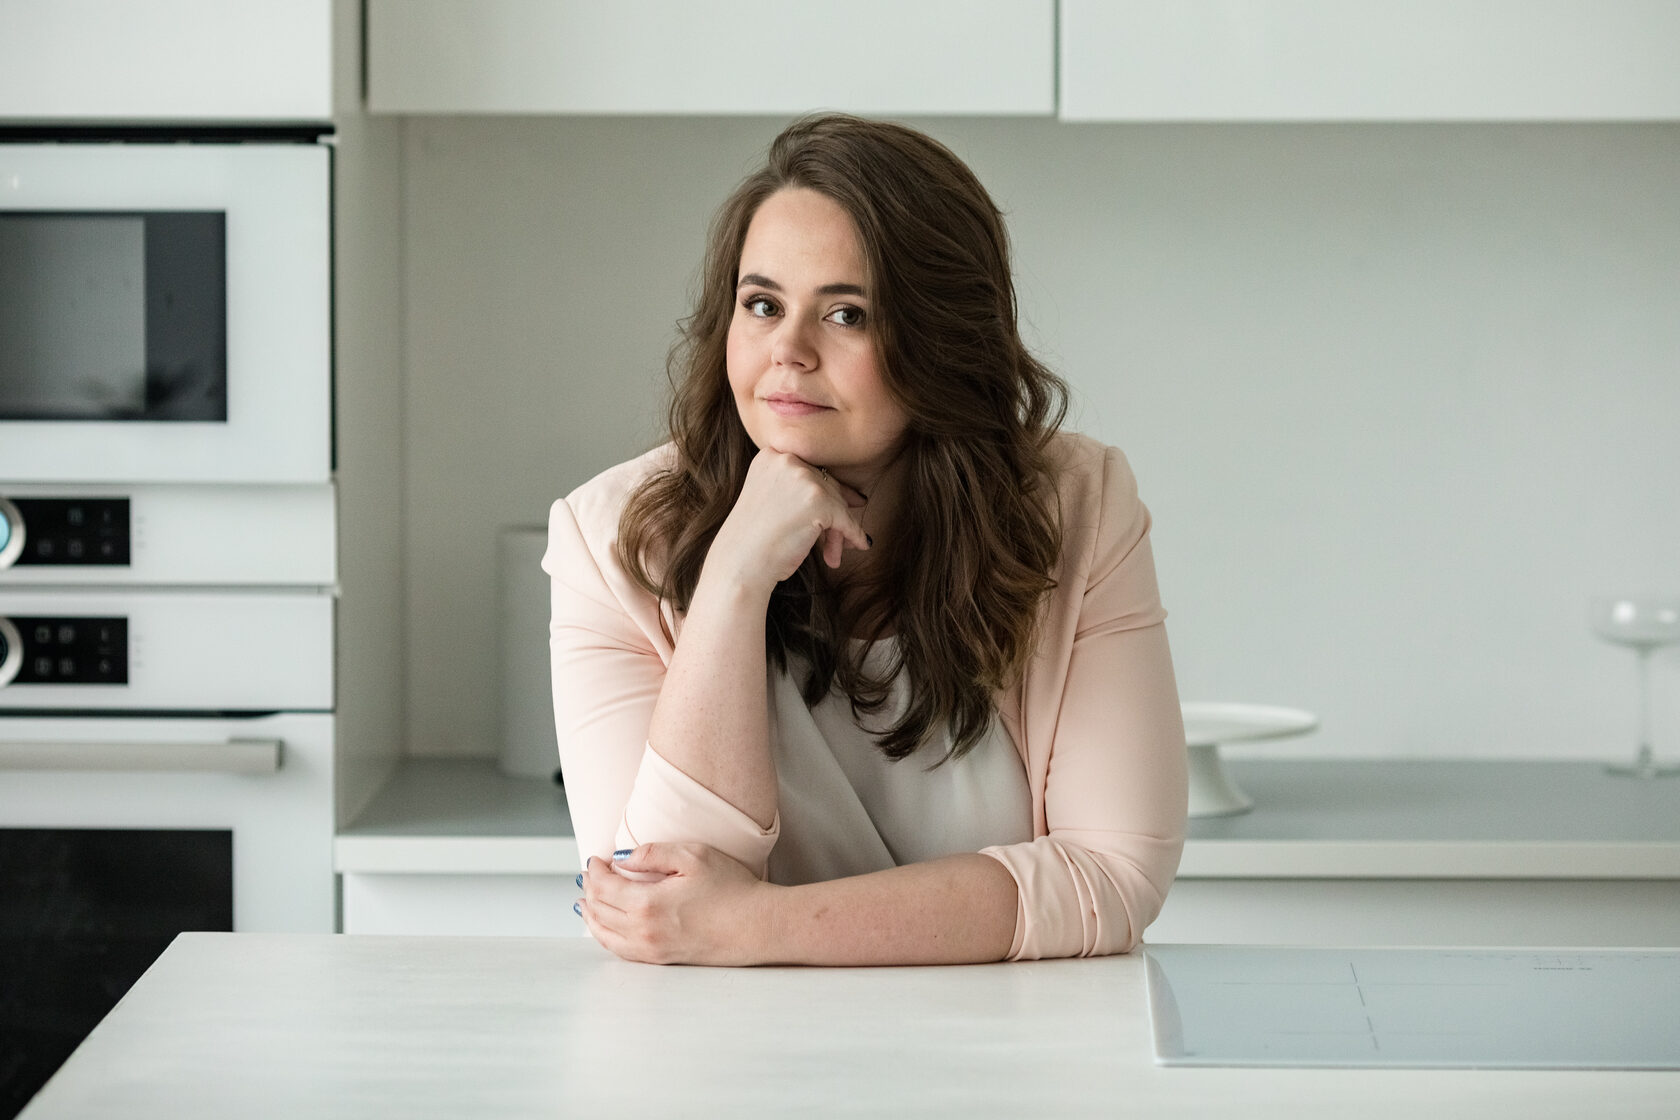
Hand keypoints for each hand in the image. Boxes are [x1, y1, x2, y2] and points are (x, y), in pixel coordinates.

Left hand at [577, 842, 775, 964]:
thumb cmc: (733, 890)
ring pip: (604, 935)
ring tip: (586, 902)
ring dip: (591, 916)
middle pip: (599, 911)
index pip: (604, 887)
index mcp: (648, 904)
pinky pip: (621, 951)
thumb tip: (621, 858)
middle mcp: (644, 932)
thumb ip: (652, 853)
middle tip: (590, 875)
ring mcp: (652, 950)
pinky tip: (607, 928)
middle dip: (590, 890)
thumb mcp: (694, 856)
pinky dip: (606, 937)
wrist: (759, 926)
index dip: (595, 871)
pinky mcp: (663, 960)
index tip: (596, 859)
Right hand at [703, 450, 868, 594]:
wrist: (740, 564)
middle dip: (833, 515)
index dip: (827, 492)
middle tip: (836, 541)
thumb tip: (855, 496)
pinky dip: (854, 534)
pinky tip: (861, 544)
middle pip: (826, 486)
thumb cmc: (753, 541)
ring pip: (837, 503)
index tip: (848, 502)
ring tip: (833, 554)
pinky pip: (846, 520)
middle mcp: (786, 460)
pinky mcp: (819, 500)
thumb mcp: (772, 500)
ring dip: (837, 531)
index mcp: (770, 456)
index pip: (810, 471)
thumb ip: (801, 490)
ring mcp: (803, 478)